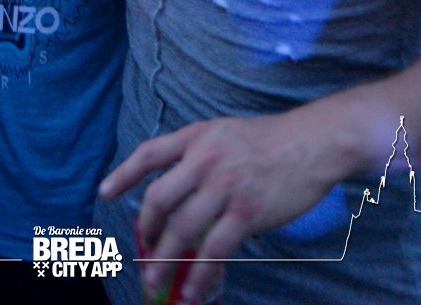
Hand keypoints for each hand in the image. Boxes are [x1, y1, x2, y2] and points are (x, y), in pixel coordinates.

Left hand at [100, 113, 342, 303]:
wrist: (315, 142)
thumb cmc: (273, 140)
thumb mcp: (226, 132)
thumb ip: (199, 154)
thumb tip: (176, 189)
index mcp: (196, 137)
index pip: (149, 154)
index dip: (124, 174)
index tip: (106, 193)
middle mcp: (204, 159)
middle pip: (159, 199)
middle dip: (146, 232)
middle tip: (143, 254)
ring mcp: (225, 185)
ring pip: (182, 230)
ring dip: (165, 262)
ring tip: (156, 283)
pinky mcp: (247, 211)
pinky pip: (215, 250)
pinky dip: (201, 274)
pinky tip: (194, 290)